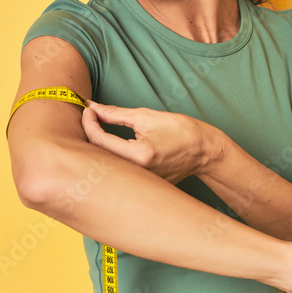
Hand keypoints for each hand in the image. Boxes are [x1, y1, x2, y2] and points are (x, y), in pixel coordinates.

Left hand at [81, 102, 215, 184]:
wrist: (202, 150)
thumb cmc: (180, 130)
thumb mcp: (146, 116)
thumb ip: (116, 113)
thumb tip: (93, 107)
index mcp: (138, 154)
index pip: (99, 139)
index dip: (89, 122)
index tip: (88, 110)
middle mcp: (136, 173)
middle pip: (97, 154)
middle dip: (88, 134)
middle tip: (90, 118)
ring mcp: (138, 182)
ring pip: (105, 164)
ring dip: (96, 146)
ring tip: (97, 128)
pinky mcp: (140, 185)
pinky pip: (116, 170)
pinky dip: (108, 156)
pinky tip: (108, 144)